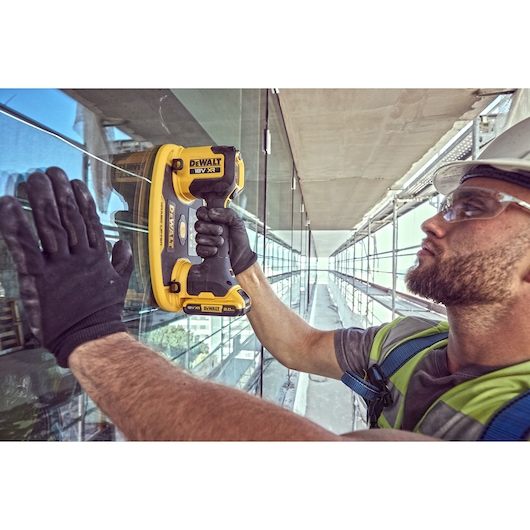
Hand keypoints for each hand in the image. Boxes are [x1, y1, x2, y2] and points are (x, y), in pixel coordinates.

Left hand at [0, 167, 132, 367]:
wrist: (91, 337)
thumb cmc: (102, 314)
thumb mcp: (119, 285)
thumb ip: (121, 262)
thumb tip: (123, 244)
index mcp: (96, 257)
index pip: (89, 222)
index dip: (82, 201)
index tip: (76, 183)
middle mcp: (78, 256)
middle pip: (68, 218)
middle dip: (59, 193)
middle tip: (51, 171)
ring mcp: (59, 265)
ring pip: (50, 226)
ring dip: (40, 200)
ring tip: (34, 178)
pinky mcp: (38, 277)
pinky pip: (25, 246)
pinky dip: (15, 225)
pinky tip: (7, 205)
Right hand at [195, 206, 256, 274]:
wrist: (242, 256)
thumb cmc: (240, 239)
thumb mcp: (237, 222)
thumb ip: (227, 213)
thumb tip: (212, 212)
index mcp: (214, 219)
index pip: (201, 212)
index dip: (203, 214)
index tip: (210, 218)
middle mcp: (207, 229)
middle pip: (198, 225)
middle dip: (210, 229)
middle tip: (221, 232)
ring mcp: (204, 240)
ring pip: (198, 237)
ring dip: (212, 240)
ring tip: (221, 242)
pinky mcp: (203, 251)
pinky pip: (199, 249)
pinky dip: (209, 250)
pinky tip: (216, 250)